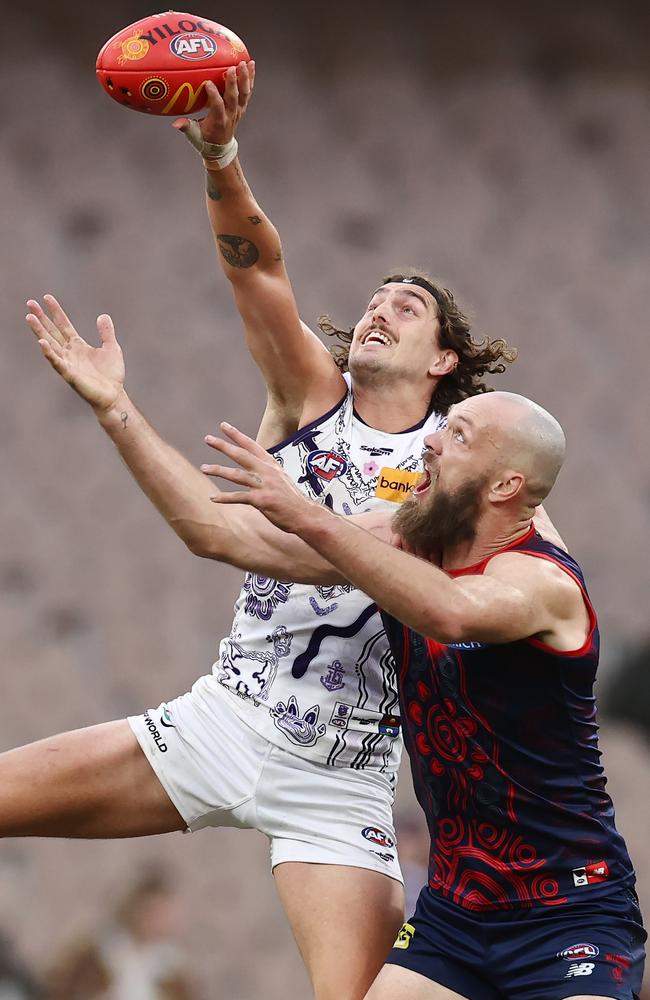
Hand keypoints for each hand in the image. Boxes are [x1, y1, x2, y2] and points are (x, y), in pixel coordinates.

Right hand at [26, 295, 125, 413]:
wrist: (114, 396)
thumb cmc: (111, 375)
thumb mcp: (111, 348)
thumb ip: (106, 332)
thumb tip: (103, 315)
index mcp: (78, 345)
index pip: (63, 325)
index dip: (56, 312)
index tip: (46, 298)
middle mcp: (69, 352)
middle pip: (52, 331)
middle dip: (41, 318)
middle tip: (30, 303)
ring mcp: (68, 363)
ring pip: (50, 344)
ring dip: (39, 331)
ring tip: (29, 317)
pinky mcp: (70, 375)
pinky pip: (57, 362)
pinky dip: (49, 353)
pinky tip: (42, 343)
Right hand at [173, 60, 254, 146]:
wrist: (220, 148)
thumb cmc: (206, 139)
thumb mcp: (194, 135)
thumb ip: (186, 127)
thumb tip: (175, 124)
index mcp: (219, 120)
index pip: (217, 106)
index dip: (213, 95)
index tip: (208, 83)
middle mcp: (231, 114)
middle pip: (233, 97)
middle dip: (232, 82)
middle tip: (231, 67)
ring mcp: (238, 110)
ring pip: (244, 93)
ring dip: (245, 77)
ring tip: (245, 62)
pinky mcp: (242, 105)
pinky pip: (247, 90)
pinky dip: (250, 77)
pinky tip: (251, 64)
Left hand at [201, 422, 319, 533]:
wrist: (306, 515)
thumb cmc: (292, 499)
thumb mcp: (281, 479)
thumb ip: (267, 471)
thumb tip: (255, 467)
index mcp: (271, 465)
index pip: (252, 445)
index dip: (237, 435)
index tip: (223, 425)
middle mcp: (267, 472)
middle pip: (241, 455)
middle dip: (223, 446)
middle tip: (208, 439)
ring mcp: (264, 485)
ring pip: (236, 474)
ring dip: (218, 470)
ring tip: (203, 468)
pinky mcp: (261, 500)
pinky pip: (238, 497)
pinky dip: (224, 497)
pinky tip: (213, 498)